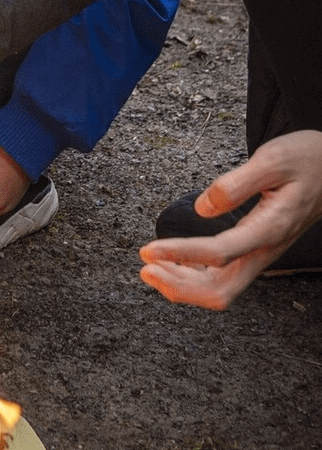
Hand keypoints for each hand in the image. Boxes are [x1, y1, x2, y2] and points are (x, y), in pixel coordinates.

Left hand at [139, 130, 321, 309]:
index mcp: (270, 228)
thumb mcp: (273, 159)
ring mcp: (260, 254)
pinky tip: (173, 264)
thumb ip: (236, 184)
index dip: (180, 254)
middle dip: (179, 286)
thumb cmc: (307, 160)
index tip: (149, 250)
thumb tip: (203, 207)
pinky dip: (192, 276)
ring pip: (220, 288)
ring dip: (182, 285)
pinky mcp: (254, 251)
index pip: (219, 254)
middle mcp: (265, 250)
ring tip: (151, 268)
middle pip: (220, 289)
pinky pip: (222, 276)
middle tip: (145, 268)